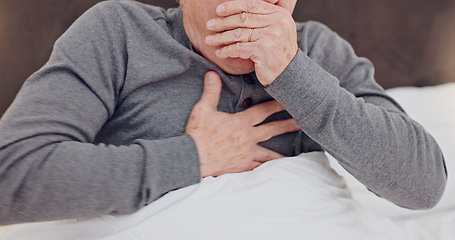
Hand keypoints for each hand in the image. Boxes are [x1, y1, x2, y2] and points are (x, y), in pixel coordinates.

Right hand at [185, 71, 299, 176]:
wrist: (193, 159)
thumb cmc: (198, 134)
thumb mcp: (202, 109)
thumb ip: (211, 91)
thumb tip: (212, 73)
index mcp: (240, 123)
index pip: (263, 111)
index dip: (277, 105)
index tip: (289, 101)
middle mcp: (248, 138)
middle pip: (272, 130)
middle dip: (287, 125)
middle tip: (301, 123)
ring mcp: (246, 154)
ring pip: (269, 153)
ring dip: (282, 152)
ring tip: (294, 155)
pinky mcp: (242, 166)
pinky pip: (258, 167)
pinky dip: (267, 169)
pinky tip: (273, 171)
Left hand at [205, 0, 297, 85]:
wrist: (289, 74)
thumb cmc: (279, 52)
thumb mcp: (276, 30)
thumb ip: (263, 18)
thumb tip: (236, 9)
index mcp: (279, 14)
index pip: (252, 4)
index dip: (233, 6)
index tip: (219, 10)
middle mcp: (277, 22)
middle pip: (243, 18)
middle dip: (223, 22)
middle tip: (209, 25)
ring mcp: (270, 36)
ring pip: (238, 33)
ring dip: (221, 37)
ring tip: (210, 39)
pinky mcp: (263, 50)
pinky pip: (239, 48)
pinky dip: (227, 51)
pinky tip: (219, 53)